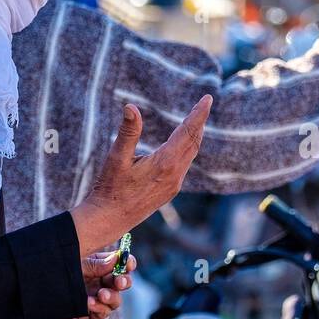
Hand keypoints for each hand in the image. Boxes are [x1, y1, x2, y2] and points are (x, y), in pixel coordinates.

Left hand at [39, 249, 135, 318]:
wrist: (27, 293)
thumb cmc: (50, 272)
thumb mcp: (74, 264)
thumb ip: (95, 264)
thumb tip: (116, 259)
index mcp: (97, 268)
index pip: (119, 265)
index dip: (127, 264)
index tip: (128, 263)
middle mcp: (98, 284)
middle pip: (122, 283)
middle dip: (124, 281)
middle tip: (119, 281)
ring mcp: (94, 301)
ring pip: (115, 300)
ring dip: (112, 296)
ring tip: (101, 294)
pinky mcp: (87, 316)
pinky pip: (102, 313)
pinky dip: (99, 307)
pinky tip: (89, 302)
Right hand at [70, 96, 210, 255]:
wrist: (110, 220)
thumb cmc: (110, 189)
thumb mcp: (116, 157)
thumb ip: (128, 132)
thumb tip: (131, 106)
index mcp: (166, 163)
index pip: (188, 131)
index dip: (199, 114)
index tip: (208, 98)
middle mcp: (176, 174)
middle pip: (194, 141)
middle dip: (199, 121)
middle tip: (205, 103)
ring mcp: (175, 184)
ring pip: (191, 154)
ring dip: (195, 136)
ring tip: (197, 120)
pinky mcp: (170, 191)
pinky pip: (185, 165)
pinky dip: (188, 149)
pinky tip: (183, 146)